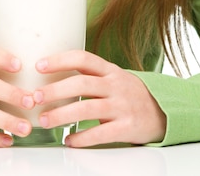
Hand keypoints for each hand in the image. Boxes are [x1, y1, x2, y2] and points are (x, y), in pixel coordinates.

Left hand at [33, 50, 165, 146]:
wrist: (163, 112)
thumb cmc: (128, 94)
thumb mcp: (112, 78)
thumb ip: (88, 75)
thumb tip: (51, 77)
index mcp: (109, 70)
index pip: (82, 58)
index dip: (60, 60)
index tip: (39, 65)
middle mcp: (115, 85)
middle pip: (81, 83)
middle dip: (55, 90)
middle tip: (35, 97)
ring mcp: (122, 106)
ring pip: (87, 108)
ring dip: (62, 115)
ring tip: (44, 120)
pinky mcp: (128, 127)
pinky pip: (101, 133)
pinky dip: (82, 138)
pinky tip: (69, 140)